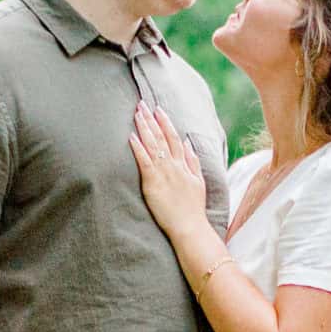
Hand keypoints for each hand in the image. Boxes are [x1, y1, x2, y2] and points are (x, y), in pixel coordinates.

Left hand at [128, 103, 209, 235]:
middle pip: (161, 137)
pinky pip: (144, 161)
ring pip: (152, 145)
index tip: (158, 109)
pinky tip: (131, 136)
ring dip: (143, 127)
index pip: (173, 137)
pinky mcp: (153, 182)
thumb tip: (188, 143)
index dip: (165, 122)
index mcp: (184, 165)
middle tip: (142, 104)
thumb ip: (193, 161)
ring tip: (136, 114)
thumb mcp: (198, 182)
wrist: (190, 227)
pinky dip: (138, 148)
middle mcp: (174, 165)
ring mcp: (164, 172)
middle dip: (151, 119)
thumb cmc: (193, 209)